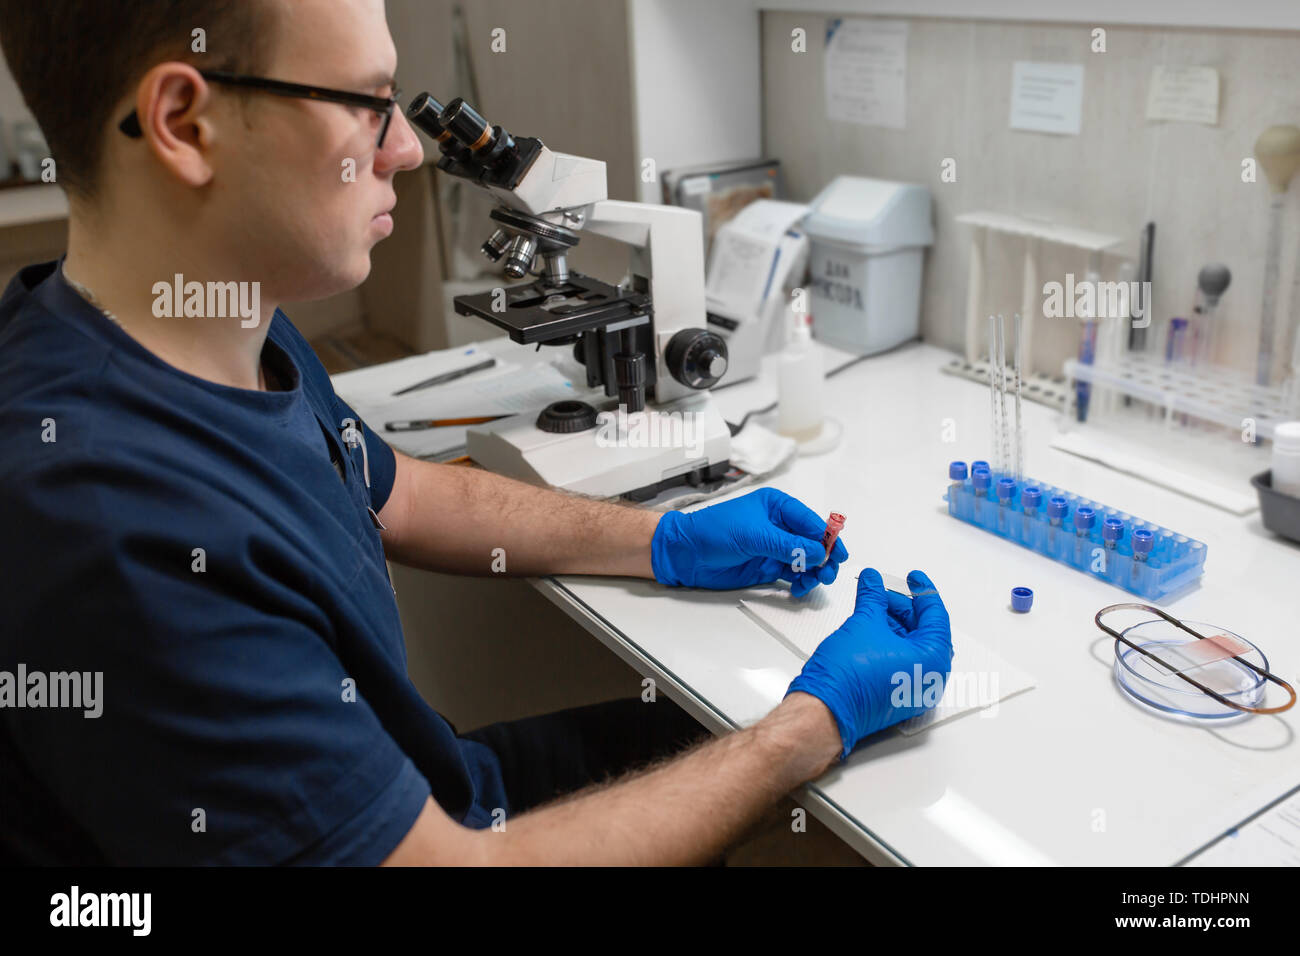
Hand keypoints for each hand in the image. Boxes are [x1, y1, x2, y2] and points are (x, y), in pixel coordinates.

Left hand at [650, 488, 848, 594]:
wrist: (686, 553)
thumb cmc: (714, 532)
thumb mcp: (754, 535)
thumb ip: (787, 545)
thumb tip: (818, 553)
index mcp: (777, 507)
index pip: (810, 522)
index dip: (826, 538)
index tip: (837, 554)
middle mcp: (779, 526)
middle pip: (812, 543)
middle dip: (823, 557)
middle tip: (827, 573)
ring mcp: (774, 548)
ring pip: (805, 561)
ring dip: (814, 572)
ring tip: (813, 582)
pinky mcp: (767, 567)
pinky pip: (792, 575)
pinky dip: (800, 582)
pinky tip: (799, 588)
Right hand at [786, 569, 952, 759]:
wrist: (824, 711)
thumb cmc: (848, 676)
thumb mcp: (864, 623)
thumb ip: (874, 597)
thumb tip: (873, 580)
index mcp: (933, 660)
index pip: (935, 616)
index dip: (923, 591)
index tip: (914, 577)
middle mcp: (929, 678)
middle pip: (924, 632)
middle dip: (903, 608)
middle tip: (884, 591)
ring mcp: (913, 690)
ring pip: (910, 646)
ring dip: (894, 624)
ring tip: (873, 606)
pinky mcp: (896, 696)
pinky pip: (901, 661)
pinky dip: (889, 641)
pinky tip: (871, 627)